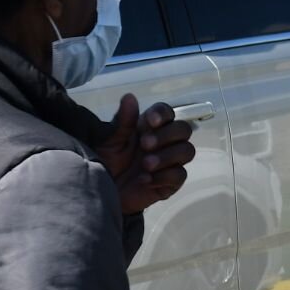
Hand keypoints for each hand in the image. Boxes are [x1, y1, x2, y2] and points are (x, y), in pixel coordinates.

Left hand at [95, 95, 196, 215]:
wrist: (101, 193)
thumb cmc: (104, 162)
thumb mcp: (109, 142)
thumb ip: (122, 122)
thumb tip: (129, 96)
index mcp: (150, 127)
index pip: (167, 112)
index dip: (164, 114)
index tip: (151, 121)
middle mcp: (164, 142)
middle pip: (184, 129)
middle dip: (168, 135)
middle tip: (145, 145)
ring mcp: (170, 162)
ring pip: (187, 151)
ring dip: (168, 156)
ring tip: (146, 165)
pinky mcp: (171, 182)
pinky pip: (179, 175)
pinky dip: (164, 176)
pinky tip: (145, 180)